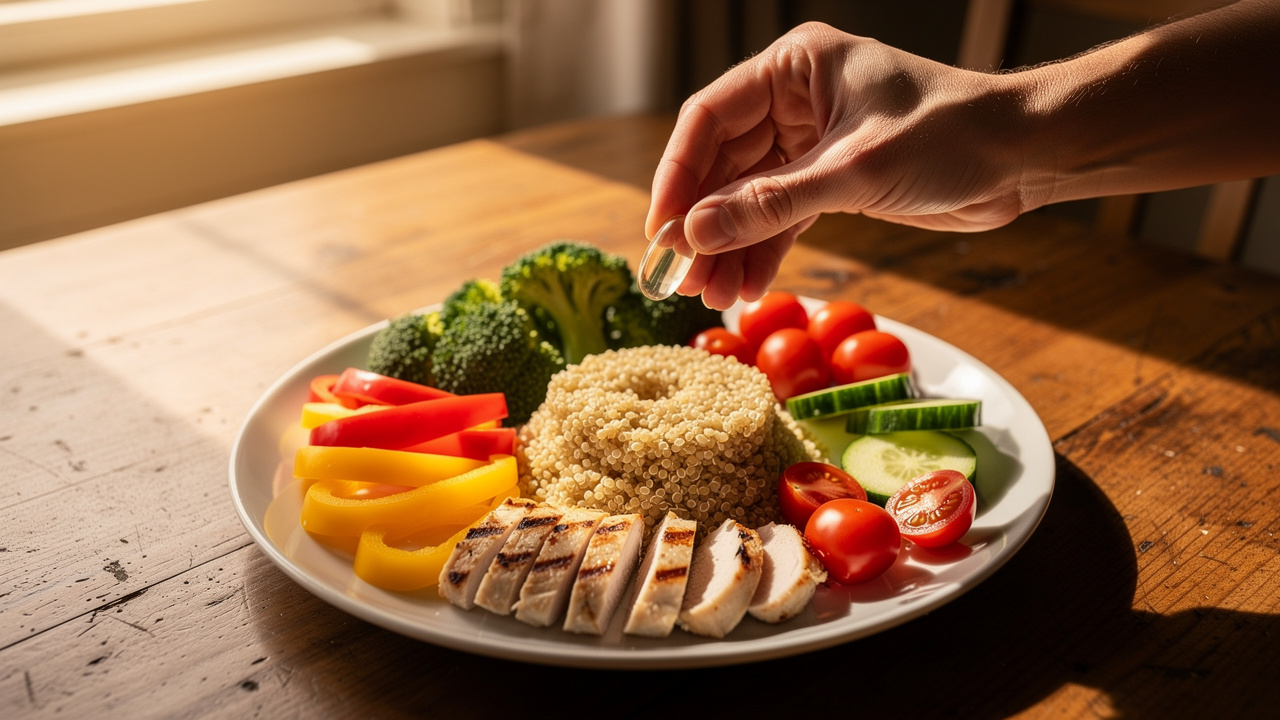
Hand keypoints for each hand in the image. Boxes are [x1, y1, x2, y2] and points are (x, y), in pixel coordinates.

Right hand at [646, 22, 1034, 308]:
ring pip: (748, 198)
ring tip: (711, 296)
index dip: (678, 177)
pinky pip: (781, 217)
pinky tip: (745, 287)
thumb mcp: (855, 171)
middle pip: (722, 164)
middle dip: (703, 225)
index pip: (709, 119)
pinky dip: (763, 251)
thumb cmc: (951, 137)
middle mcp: (795, 99)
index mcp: (794, 67)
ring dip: (729, 246)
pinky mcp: (831, 180)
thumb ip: (772, 205)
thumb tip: (696, 234)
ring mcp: (811, 142)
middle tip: (681, 278)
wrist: (1023, 157)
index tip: (662, 232)